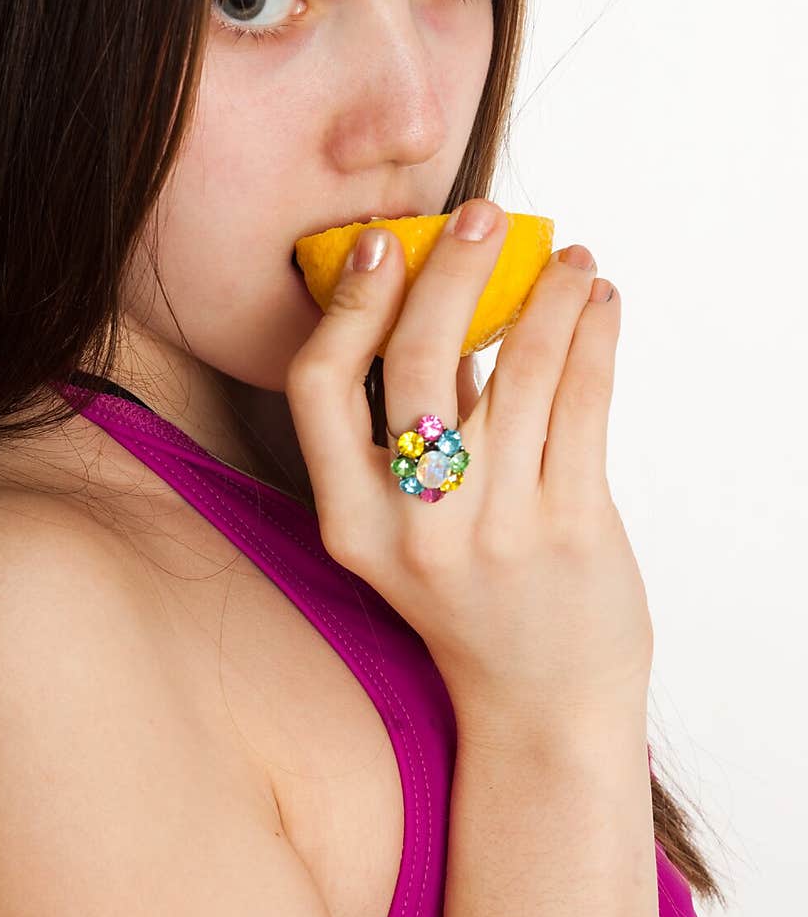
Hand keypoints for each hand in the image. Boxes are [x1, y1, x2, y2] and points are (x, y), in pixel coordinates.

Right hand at [285, 199, 652, 740]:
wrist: (539, 698)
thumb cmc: (467, 596)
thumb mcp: (405, 525)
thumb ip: (414, 420)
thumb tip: (439, 292)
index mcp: (349, 521)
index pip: (319, 387)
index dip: (348, 304)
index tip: (384, 244)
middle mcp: (413, 526)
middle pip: (418, 361)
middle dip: (451, 270)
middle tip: (481, 217)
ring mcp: (495, 529)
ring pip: (519, 368)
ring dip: (547, 294)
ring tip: (568, 257)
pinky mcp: (571, 527)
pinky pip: (583, 400)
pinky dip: (593, 335)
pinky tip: (598, 303)